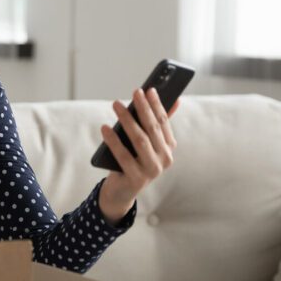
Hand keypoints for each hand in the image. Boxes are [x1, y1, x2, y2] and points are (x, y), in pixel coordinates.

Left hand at [98, 88, 179, 225]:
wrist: (121, 191)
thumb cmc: (132, 160)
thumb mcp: (145, 142)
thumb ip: (156, 123)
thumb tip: (175, 99)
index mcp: (168, 148)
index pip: (163, 122)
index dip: (156, 105)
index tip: (148, 89)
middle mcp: (164, 159)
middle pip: (152, 129)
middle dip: (143, 108)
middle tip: (135, 92)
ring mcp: (152, 170)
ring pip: (139, 140)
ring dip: (127, 120)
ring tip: (116, 104)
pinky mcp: (136, 179)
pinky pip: (123, 156)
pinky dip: (113, 140)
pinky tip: (104, 128)